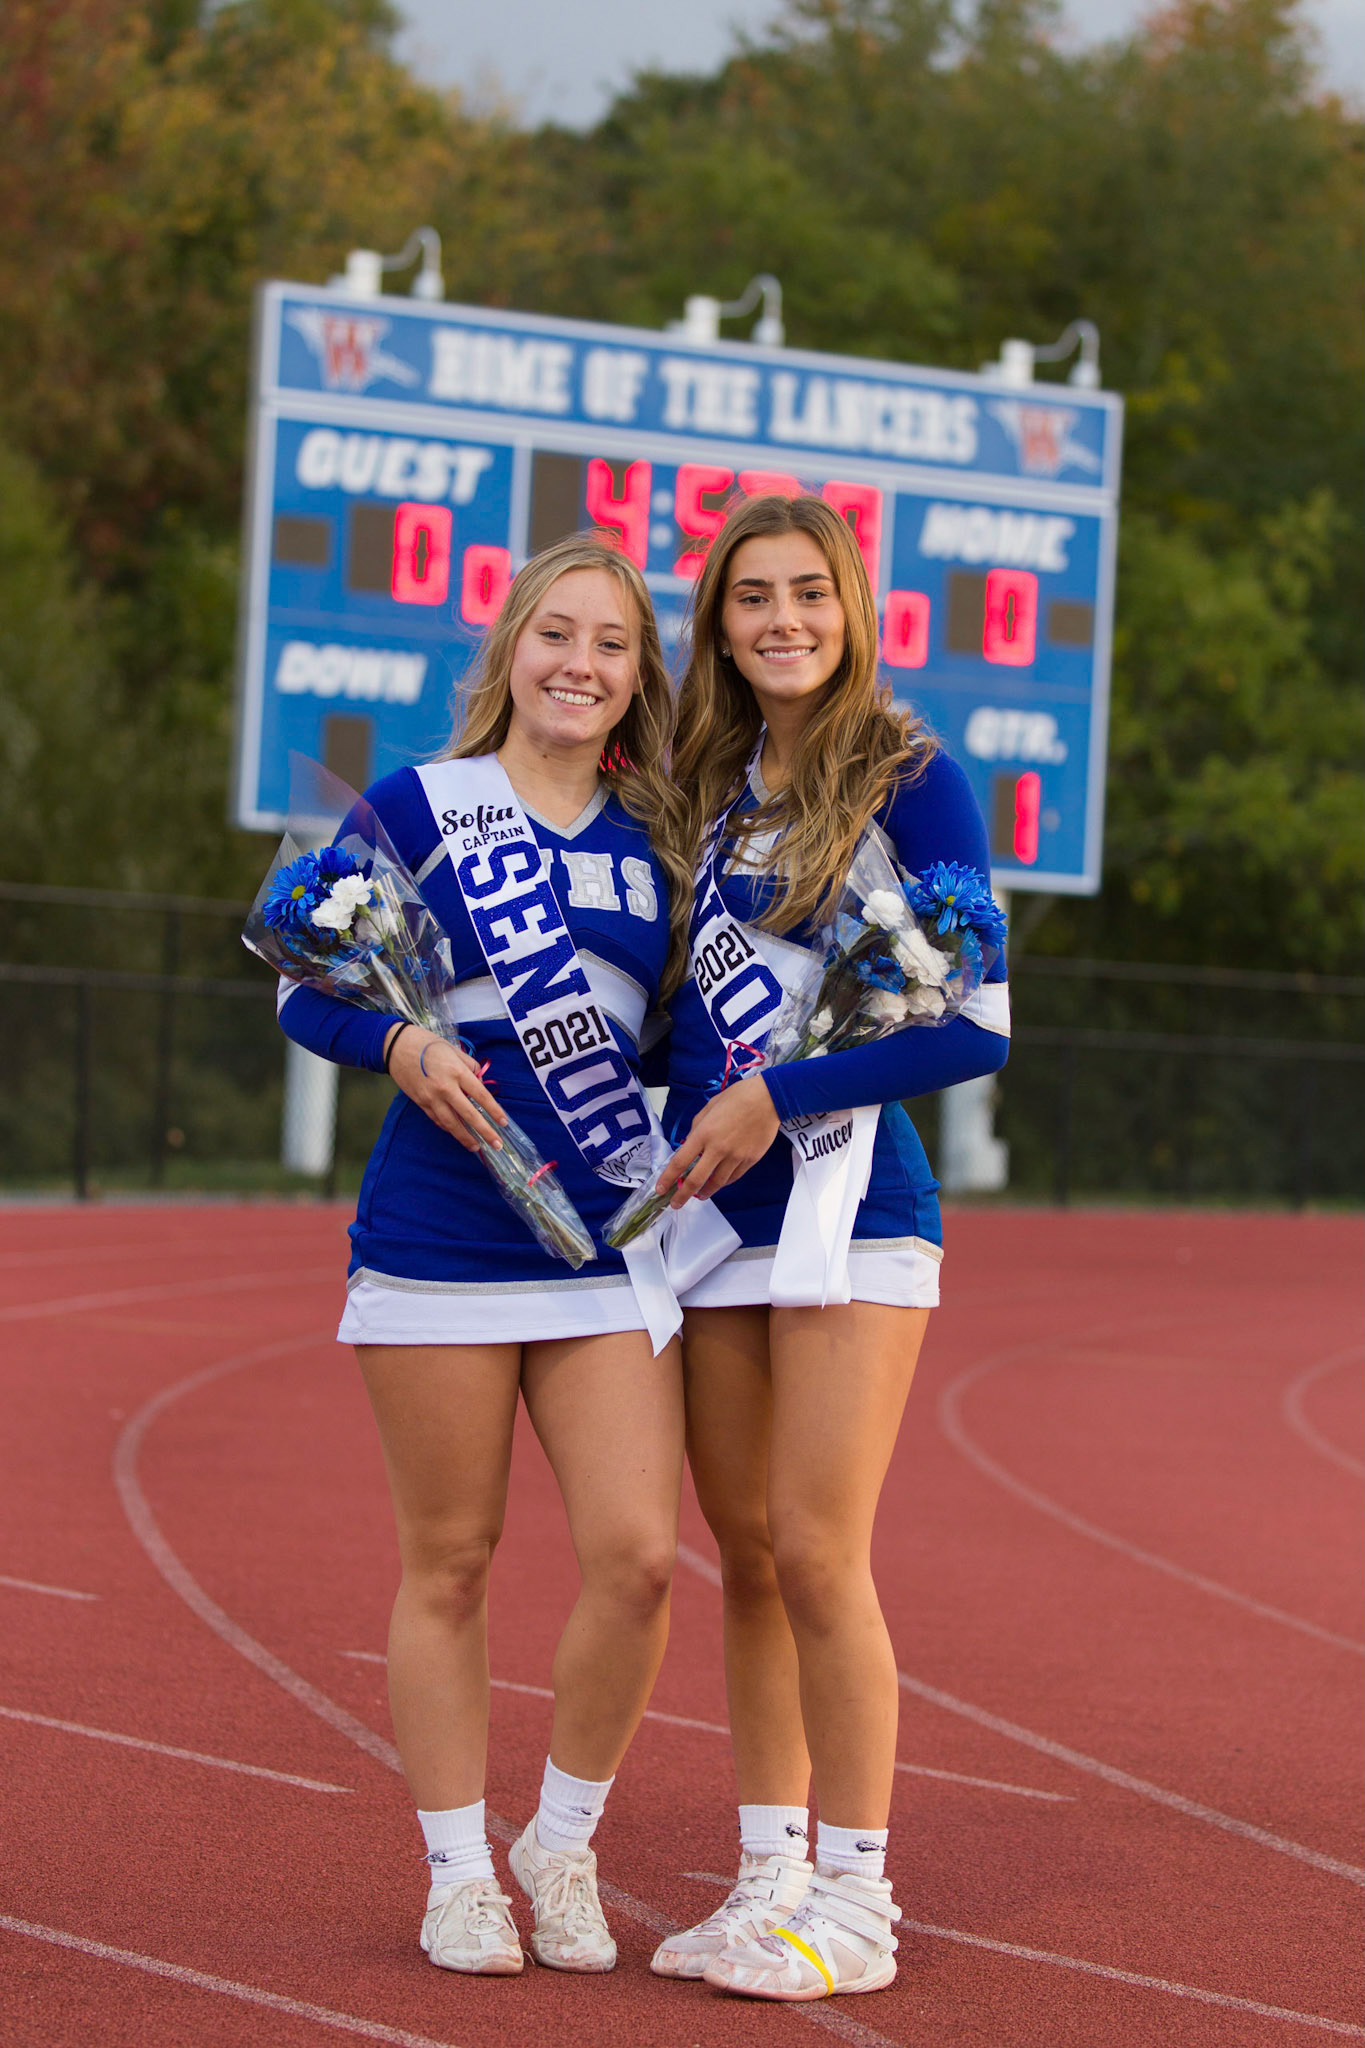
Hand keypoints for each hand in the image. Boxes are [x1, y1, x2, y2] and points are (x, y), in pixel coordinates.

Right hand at [386, 1026, 508, 1154]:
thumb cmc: (428, 1044)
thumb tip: (479, 1083)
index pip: (481, 1095)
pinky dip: (448, 1128)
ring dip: (465, 1137)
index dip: (494, 1111)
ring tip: (477, 1147)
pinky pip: (437, 1119)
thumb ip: (470, 1067)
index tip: (503, 1122)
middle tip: (496, 1144)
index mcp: (457, 1072)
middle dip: (484, 1131)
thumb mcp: (454, 1050)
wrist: (397, 1047)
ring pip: (451, 1123)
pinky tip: (457, 1133)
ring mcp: (431, 1097)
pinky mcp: (421, 1103)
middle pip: (469, 1114)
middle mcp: (445, 1088)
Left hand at [656, 1073, 779, 1207]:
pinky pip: (733, 1177)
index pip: (680, 1162)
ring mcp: (735, 1157)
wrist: (768, 1099)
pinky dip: (723, 1182)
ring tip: (699, 1195)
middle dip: (683, 1195)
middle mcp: (718, 1149)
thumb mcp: (708, 1108)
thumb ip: (697, 1129)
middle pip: (696, 1179)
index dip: (668, 1178)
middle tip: (676, 1204)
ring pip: (717, 1183)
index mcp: (703, 1134)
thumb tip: (690, 1145)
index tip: (660, 1189)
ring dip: (705, 1192)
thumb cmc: (736, 1098)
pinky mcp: (750, 1160)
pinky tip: (718, 1183)